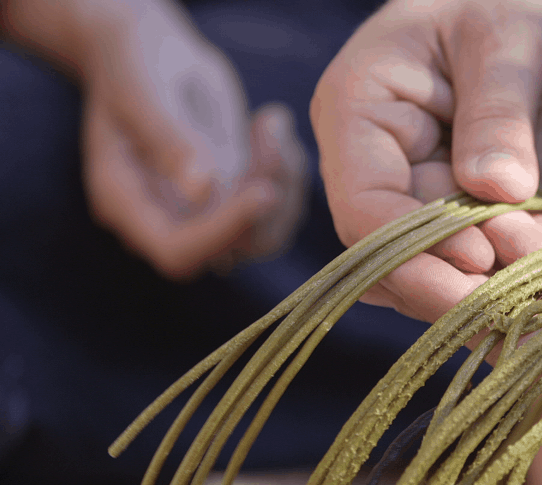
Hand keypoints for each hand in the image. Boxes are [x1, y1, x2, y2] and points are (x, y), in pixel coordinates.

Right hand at [77, 0, 306, 277]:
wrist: (148, 51)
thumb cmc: (132, 61)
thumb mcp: (142, 89)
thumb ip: (168, 139)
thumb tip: (201, 192)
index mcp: (125, 202)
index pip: (178, 251)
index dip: (223, 234)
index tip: (263, 192)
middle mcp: (168, 218)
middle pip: (234, 248)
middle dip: (267, 201)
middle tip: (272, 134)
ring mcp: (207, 211)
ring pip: (268, 231)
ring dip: (285, 183)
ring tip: (271, 122)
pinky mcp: (238, 194)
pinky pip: (281, 204)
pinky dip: (290, 169)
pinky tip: (274, 121)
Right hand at [311, 0, 541, 318]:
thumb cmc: (514, 2)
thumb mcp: (510, 41)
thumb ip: (499, 113)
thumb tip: (498, 190)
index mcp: (357, 110)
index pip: (365, 206)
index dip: (416, 247)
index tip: (481, 260)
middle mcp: (378, 162)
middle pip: (398, 254)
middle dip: (462, 278)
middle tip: (529, 285)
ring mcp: (420, 192)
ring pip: (441, 268)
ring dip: (500, 281)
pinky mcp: (466, 214)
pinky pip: (488, 261)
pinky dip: (526, 271)